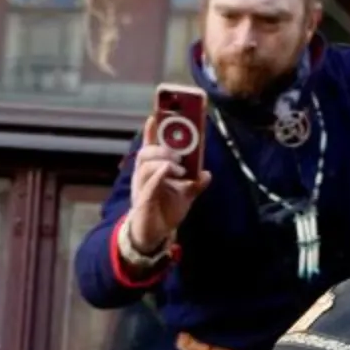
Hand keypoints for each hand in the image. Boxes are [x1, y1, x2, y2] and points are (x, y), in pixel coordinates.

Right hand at [125, 142, 209, 258]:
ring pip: (146, 165)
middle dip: (162, 147)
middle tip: (180, 153)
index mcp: (153, 170)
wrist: (155, 234)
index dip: (151, 131)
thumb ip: (195, 182)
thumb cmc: (165, 210)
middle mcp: (144, 176)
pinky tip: (168, 170)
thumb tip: (207, 174)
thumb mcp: (186, 194)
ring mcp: (142, 188)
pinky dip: (159, 175)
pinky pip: (148, 184)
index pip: (150, 146)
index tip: (155, 115)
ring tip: (180, 167)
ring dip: (164, 161)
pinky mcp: (144, 201)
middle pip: (146, 152)